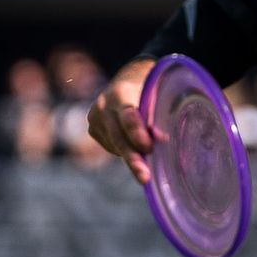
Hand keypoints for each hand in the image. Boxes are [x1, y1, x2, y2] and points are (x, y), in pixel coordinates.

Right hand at [87, 58, 157, 184]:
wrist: (128, 78)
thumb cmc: (149, 87)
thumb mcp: (155, 94)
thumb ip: (155, 115)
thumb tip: (162, 140)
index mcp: (120, 92)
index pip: (128, 117)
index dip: (138, 134)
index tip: (150, 149)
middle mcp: (102, 105)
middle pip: (119, 137)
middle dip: (133, 159)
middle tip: (145, 177)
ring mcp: (94, 118)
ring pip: (116, 146)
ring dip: (133, 156)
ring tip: (147, 163)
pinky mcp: (93, 130)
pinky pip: (112, 147)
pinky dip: (125, 150)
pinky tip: (134, 142)